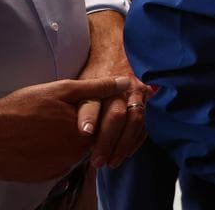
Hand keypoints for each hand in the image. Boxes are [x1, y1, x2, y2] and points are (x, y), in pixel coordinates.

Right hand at [0, 76, 131, 182]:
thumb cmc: (20, 108)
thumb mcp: (61, 90)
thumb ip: (97, 88)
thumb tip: (126, 83)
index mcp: (84, 133)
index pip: (105, 126)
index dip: (97, 115)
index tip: (80, 108)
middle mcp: (76, 155)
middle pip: (90, 141)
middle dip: (82, 130)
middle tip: (57, 117)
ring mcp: (60, 168)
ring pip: (73, 153)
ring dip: (66, 142)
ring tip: (45, 128)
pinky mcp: (44, 177)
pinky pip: (57, 164)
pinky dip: (51, 155)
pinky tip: (36, 142)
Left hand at [76, 12, 150, 168]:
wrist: (115, 53)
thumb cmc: (93, 75)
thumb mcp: (79, 82)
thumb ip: (77, 101)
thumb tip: (68, 126)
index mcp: (100, 83)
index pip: (93, 103)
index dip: (89, 118)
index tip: (84, 133)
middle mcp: (121, 88)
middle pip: (116, 116)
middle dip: (107, 140)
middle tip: (98, 161)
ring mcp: (137, 94)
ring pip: (134, 122)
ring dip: (123, 145)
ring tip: (113, 162)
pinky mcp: (146, 100)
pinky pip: (144, 124)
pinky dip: (136, 141)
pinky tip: (126, 153)